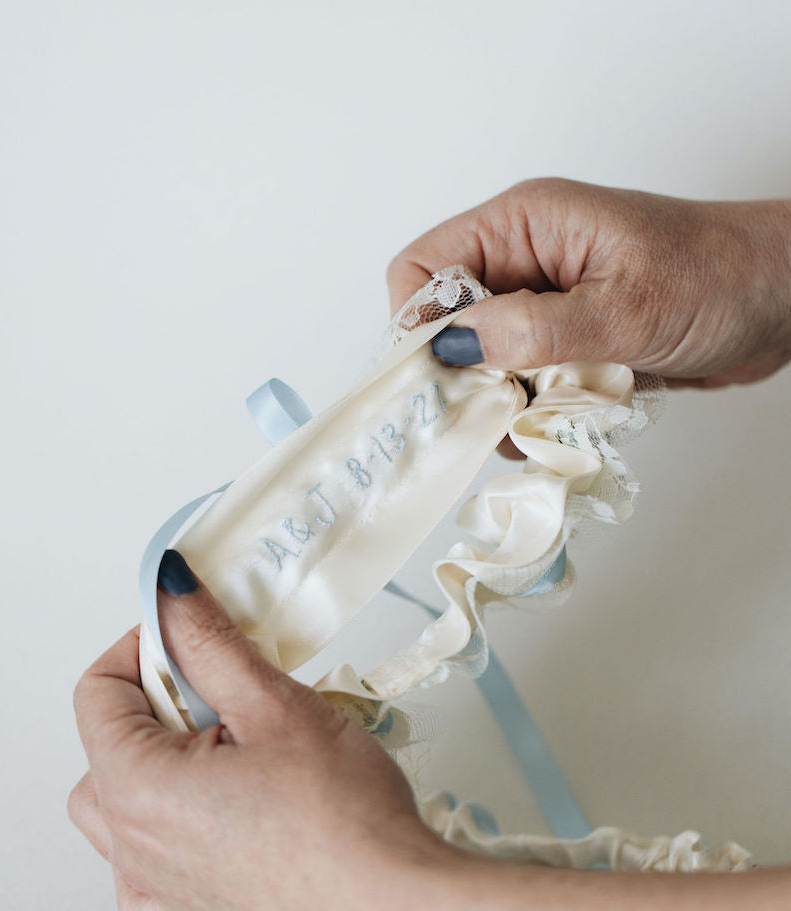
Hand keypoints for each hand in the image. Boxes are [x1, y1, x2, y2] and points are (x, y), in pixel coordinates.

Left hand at [68, 551, 448, 910]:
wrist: (392, 910)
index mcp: (136, 787)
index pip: (99, 693)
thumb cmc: (341, 819)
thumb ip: (211, 642)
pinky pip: (145, 863)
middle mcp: (133, 845)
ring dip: (157, 760)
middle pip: (108, 745)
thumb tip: (172, 594)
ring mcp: (159, 886)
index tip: (190, 631)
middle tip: (221, 685)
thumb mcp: (274, 704)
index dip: (142, 646)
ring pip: (120, 804)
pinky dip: (163, 825)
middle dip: (157, 701)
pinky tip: (214, 808)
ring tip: (227, 744)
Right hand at [387, 178, 790, 386]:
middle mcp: (526, 262)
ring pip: (484, 362)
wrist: (783, 299)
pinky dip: (534, 412)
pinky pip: (524, 383)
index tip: (441, 377)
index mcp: (525, 225)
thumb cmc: (718, 278)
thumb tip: (453, 347)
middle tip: (494, 412)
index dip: (418, 324)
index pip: (424, 268)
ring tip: (542, 419)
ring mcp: (547, 306)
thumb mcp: (621, 308)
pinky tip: (563, 422)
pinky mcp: (569, 343)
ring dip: (504, 401)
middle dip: (463, 374)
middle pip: (449, 323)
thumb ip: (532, 331)